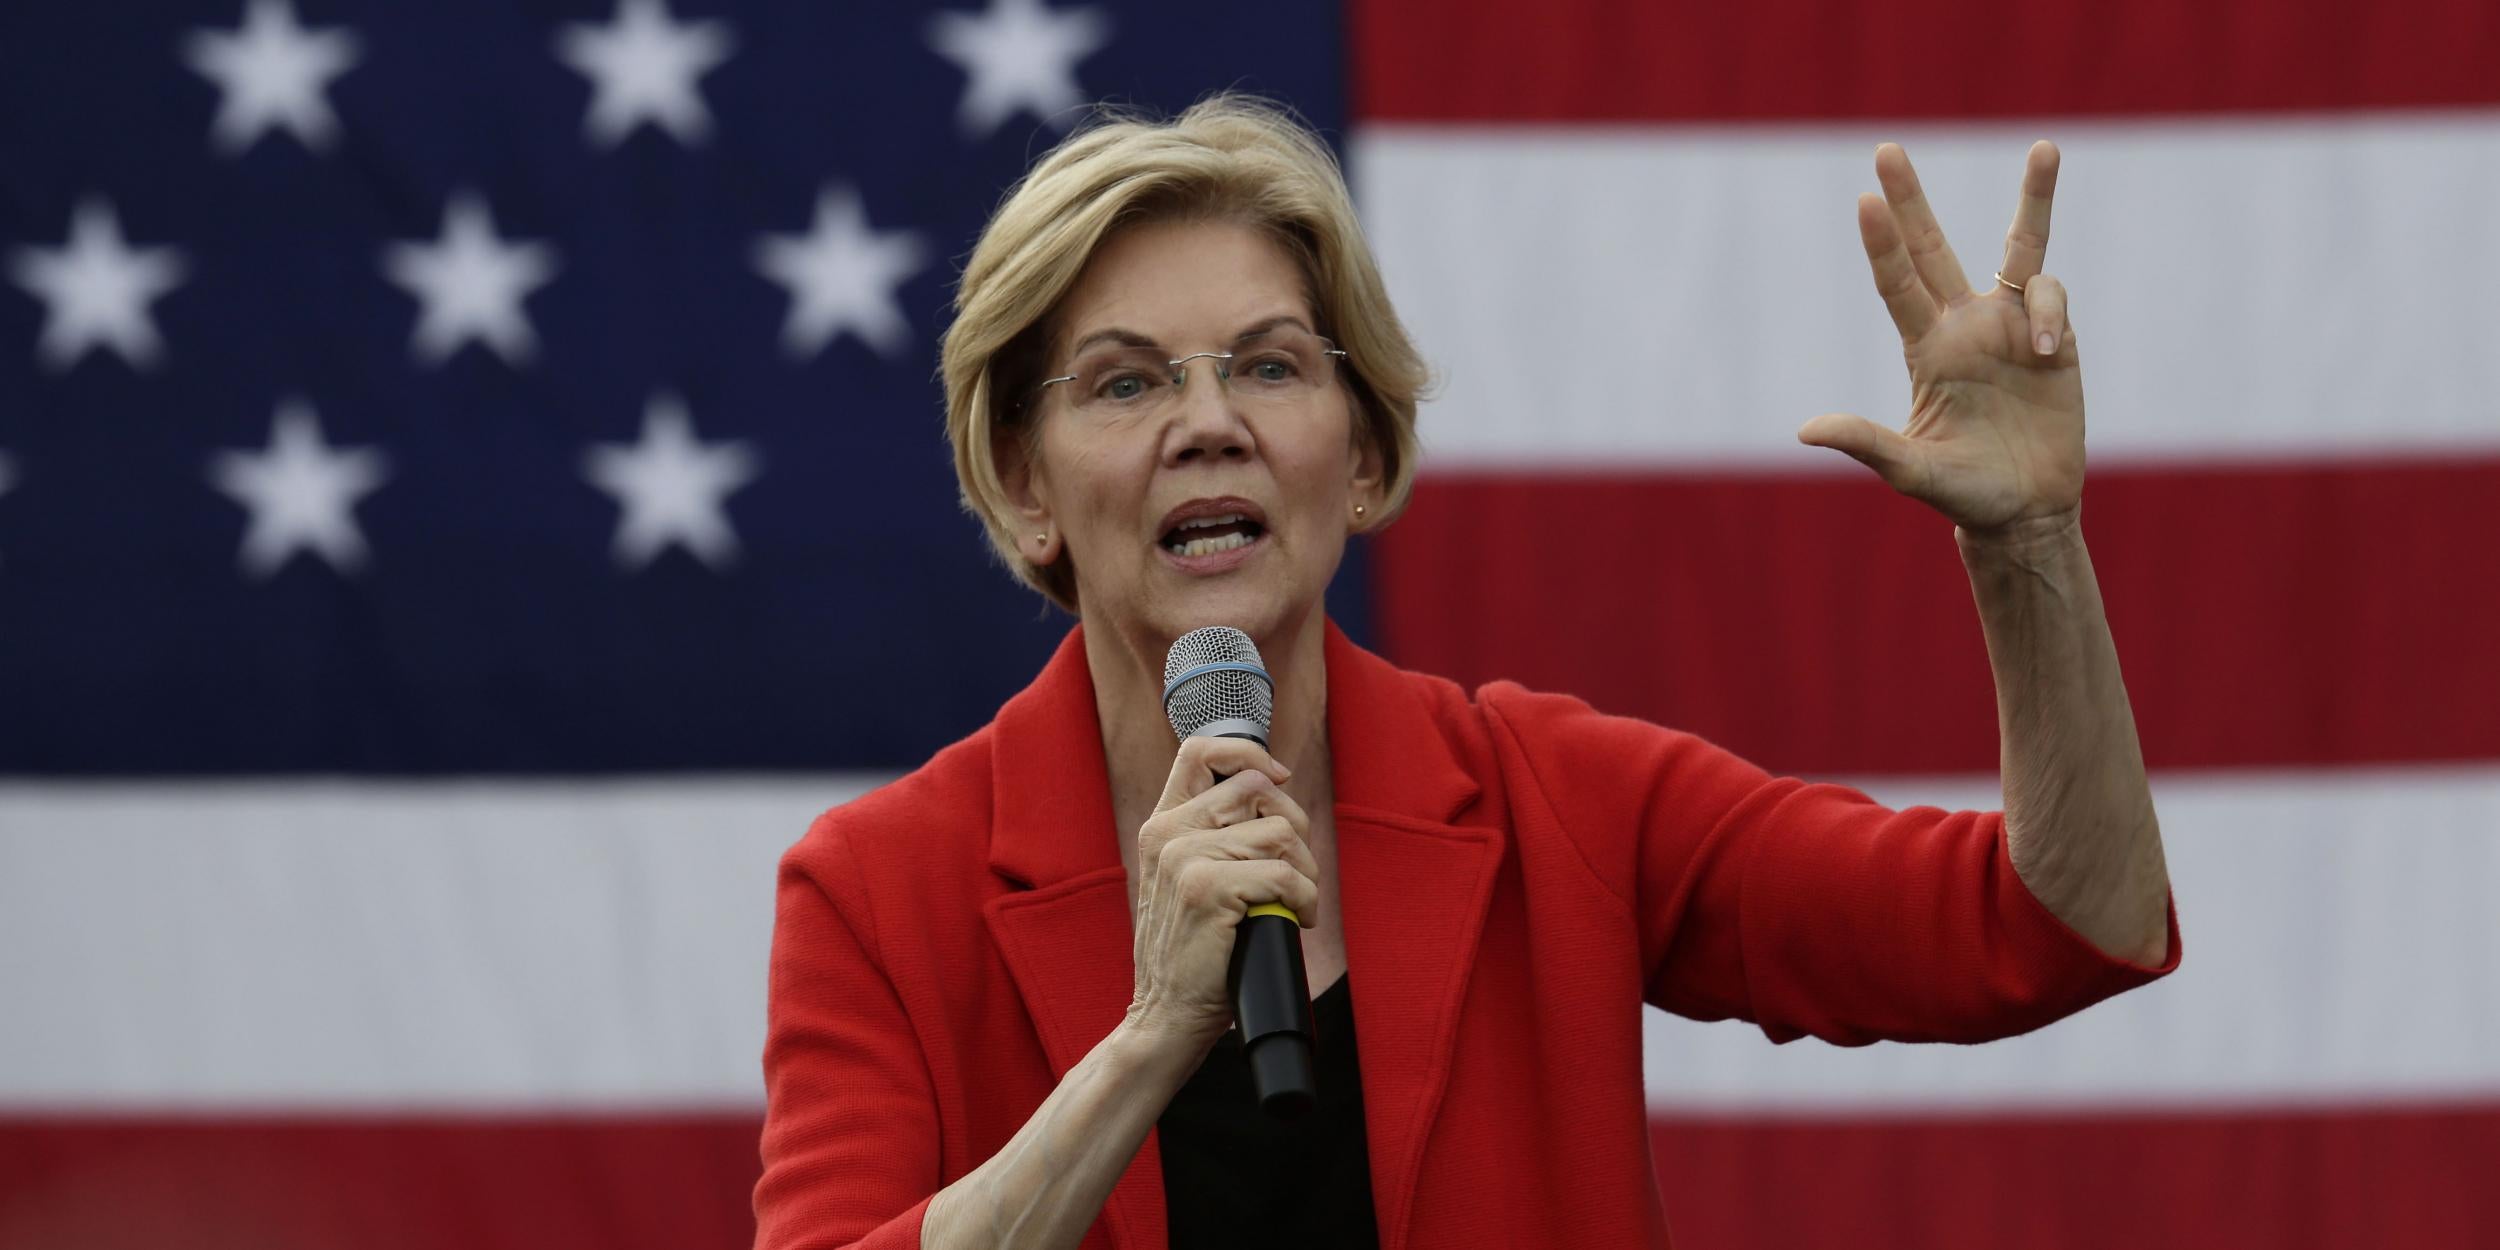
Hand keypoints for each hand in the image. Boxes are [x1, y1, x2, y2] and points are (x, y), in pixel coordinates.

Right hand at [1124, 736, 1318, 1049]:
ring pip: (1280, 833)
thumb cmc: (1193, 953)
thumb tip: (1273, 792)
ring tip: (1294, 903)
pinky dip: (1305, 900)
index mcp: (1161, 825)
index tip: (1278, 781)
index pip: (1200, 751)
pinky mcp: (1207, 889)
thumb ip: (1213, 836)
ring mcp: (1184, 859)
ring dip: (1305, 871)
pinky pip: (1285, 874)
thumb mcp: (1186, 881)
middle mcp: (1167, 834)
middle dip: (1294, 828)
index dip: (1248, 754)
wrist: (1165, 1015)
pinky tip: (1296, 921)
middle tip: (1295, 872)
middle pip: (1258, 789)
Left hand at [1798, 141, 2083, 533]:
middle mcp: (1962, 324)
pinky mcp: (2056, 335)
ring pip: (2020, 245)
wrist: (2024, 510)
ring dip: (2033, 197)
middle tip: (1886, 149)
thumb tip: (1805, 431)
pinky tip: (2046, 354)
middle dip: (1912, 198)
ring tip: (2045, 148)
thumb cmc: (1962, 491)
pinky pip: (2051, 295)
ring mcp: (2011, 324)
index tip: (1865, 199)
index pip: (1896, 284)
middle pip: (1932, 246)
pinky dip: (2050, 313)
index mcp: (1924, 348)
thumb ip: (1866, 445)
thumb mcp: (1910, 469)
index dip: (1881, 244)